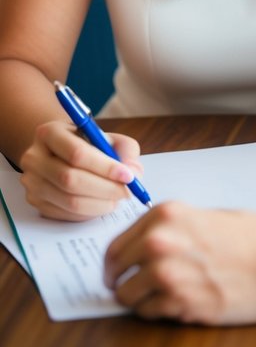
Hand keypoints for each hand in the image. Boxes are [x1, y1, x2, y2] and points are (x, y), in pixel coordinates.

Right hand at [20, 120, 143, 221]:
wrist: (61, 152)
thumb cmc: (89, 144)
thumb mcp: (108, 138)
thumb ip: (125, 150)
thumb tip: (133, 172)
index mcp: (50, 133)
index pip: (77, 153)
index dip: (105, 167)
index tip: (128, 176)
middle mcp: (34, 157)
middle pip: (70, 179)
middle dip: (105, 188)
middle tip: (127, 192)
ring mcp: (32, 182)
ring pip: (69, 201)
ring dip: (99, 203)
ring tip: (117, 198)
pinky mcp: (35, 201)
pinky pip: (65, 214)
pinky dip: (89, 212)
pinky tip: (102, 204)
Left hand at [104, 202, 255, 323]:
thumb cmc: (253, 236)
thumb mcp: (208, 215)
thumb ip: (175, 228)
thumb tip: (147, 245)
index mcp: (166, 214)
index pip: (116, 244)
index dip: (114, 261)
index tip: (118, 269)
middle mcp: (160, 242)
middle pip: (115, 270)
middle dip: (120, 280)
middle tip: (130, 286)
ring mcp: (168, 275)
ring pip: (127, 296)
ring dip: (138, 299)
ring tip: (157, 296)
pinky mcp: (182, 304)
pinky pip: (149, 314)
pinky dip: (156, 312)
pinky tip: (176, 303)